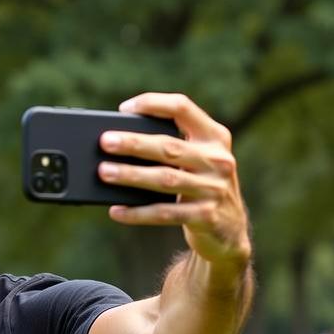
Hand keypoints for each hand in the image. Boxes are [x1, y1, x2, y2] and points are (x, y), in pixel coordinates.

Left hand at [98, 93, 250, 272]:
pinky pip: (164, 214)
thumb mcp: (199, 161)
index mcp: (214, 137)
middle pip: (169, 147)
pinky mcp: (204, 216)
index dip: (153, 104)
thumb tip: (120, 144)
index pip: (183, 108)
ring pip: (164, 179)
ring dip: (131, 175)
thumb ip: (173, 149)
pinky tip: (116, 210)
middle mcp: (217, 159)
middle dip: (134, 143)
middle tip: (105, 141)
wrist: (229, 230)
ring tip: (104, 172)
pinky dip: (137, 213)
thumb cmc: (201, 187)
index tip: (125, 109)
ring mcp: (213, 189)